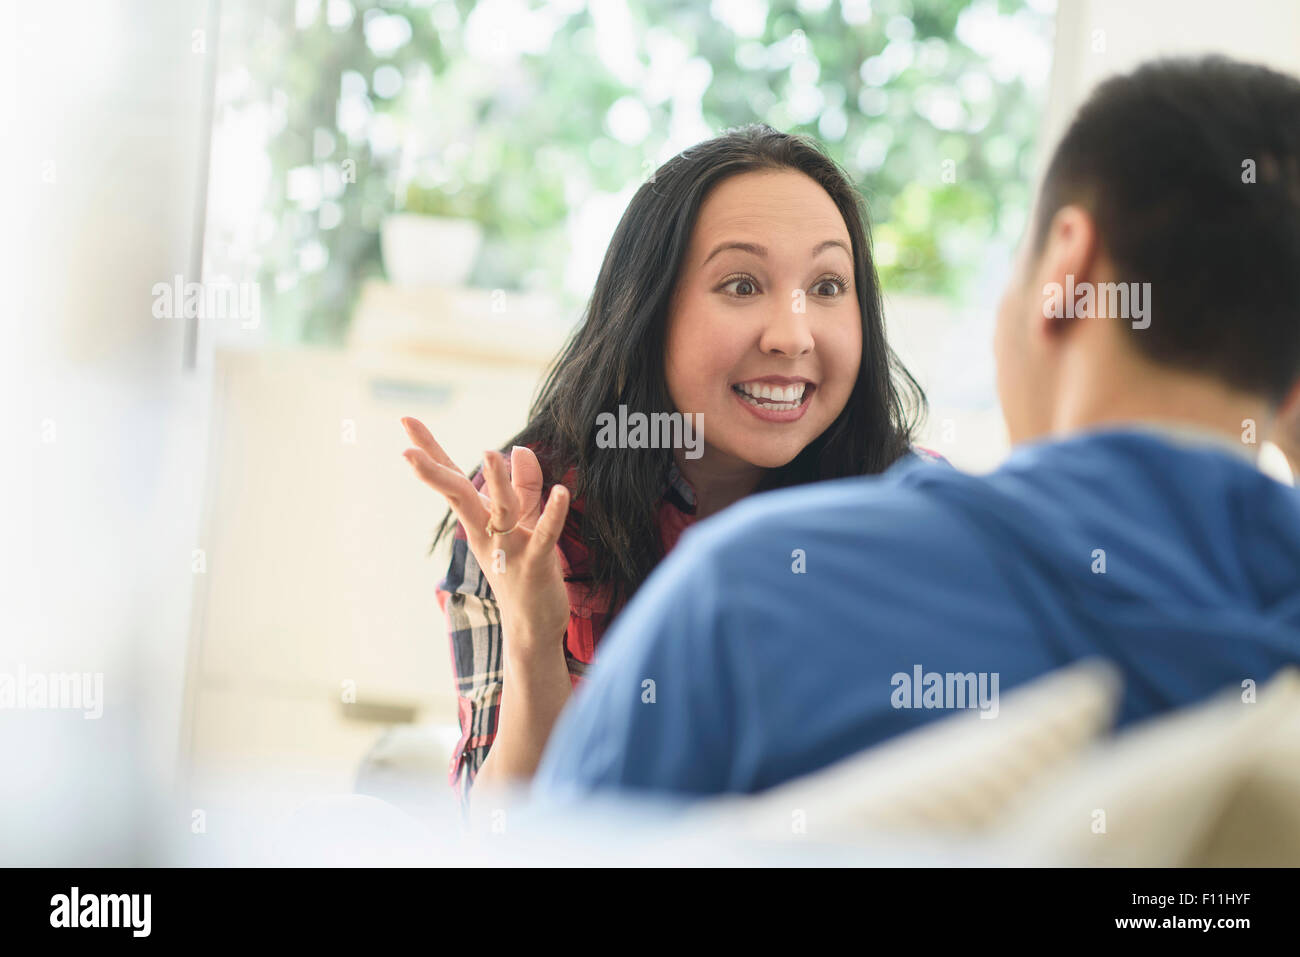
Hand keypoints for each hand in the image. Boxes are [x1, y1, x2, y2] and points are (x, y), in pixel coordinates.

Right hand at [401, 417, 570, 653]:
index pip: (451, 479)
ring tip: (490, 452)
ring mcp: (509, 549)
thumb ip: (523, 486)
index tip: (406, 420)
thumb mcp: (523, 523)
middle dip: (434, 473)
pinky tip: (561, 492)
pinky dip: (553, 514)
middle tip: (407, 451)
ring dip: (496, 483)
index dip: (429, 450)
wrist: (532, 628)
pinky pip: (544, 534)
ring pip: (501, 510)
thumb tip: (519, 449)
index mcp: (479, 520)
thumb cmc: (522, 573)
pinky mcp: (536, 564)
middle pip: (458, 496)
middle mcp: (487, 532)